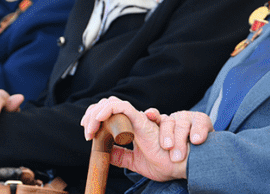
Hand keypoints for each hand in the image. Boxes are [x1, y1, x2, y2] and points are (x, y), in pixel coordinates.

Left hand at [80, 97, 211, 181]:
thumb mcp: (135, 161)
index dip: (96, 117)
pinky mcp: (144, 121)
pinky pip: (123, 108)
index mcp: (134, 128)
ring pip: (113, 103)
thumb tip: (105, 153)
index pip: (111, 113)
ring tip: (91, 129)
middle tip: (86, 130)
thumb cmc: (166, 163)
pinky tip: (99, 120)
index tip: (88, 132)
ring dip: (96, 114)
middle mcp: (137, 120)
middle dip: (93, 113)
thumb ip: (121, 156)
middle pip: (110, 103)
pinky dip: (108, 110)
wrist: (183, 166)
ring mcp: (141, 119)